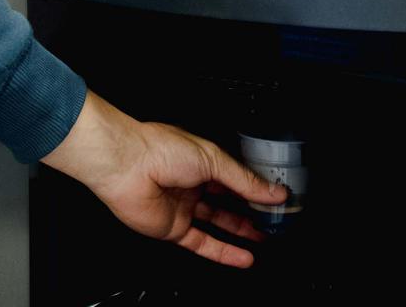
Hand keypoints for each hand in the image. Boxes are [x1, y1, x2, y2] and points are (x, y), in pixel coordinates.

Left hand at [42, 90, 286, 267]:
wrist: (127, 165)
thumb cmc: (161, 149)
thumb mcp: (214, 160)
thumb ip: (244, 181)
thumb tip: (272, 191)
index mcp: (205, 160)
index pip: (238, 177)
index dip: (258, 188)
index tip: (278, 197)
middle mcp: (195, 183)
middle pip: (229, 202)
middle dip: (252, 211)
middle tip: (274, 221)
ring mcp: (184, 206)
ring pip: (218, 224)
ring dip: (241, 233)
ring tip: (263, 239)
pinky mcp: (174, 229)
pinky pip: (203, 244)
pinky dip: (224, 252)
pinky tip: (242, 257)